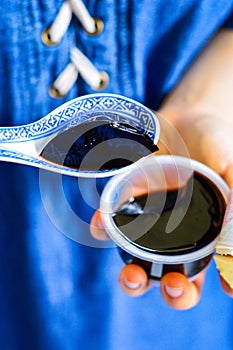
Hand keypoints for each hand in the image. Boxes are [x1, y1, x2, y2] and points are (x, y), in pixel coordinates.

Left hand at [90, 110, 232, 309]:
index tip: (209, 287)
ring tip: (132, 275)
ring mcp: (149, 222)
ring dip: (132, 279)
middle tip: (173, 285)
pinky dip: (103, 227)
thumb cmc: (218, 144)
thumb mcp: (232, 169)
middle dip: (173, 293)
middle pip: (173, 279)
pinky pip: (110, 223)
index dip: (205, 288)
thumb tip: (232, 248)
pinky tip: (101, 222)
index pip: (207, 274)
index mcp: (205, 235)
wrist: (189, 116)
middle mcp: (177, 236)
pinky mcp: (127, 203)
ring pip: (138, 263)